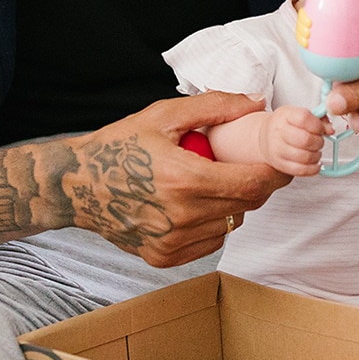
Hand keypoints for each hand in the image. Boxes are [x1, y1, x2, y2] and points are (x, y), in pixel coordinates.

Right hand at [0, 92, 290, 266]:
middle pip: (248, 204)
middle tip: (255, 166)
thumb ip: (216, 107)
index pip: (254, 182)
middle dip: (260, 184)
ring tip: (217, 181)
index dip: (277, 173)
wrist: (74, 185)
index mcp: (184, 179)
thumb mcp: (165, 115)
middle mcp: (181, 216)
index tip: (284, 162)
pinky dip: (215, 222)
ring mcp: (172, 242)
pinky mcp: (165, 257)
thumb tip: (257, 102)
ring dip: (236, 203)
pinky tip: (197, 203)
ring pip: (232, 223)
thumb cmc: (119, 146)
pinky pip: (212, 241)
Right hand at [257, 106, 330, 175]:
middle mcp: (278, 132)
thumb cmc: (285, 125)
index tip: (321, 129)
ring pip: (304, 156)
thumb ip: (319, 119)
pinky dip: (313, 168)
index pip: (304, 118)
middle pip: (305, 139)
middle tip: (318, 141)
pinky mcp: (280, 165)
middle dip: (318, 142)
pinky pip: (300, 170)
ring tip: (315, 151)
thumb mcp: (299, 114)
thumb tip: (330, 130)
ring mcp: (277, 150)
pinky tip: (314, 163)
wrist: (265, 138)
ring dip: (316, 155)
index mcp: (284, 116)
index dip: (317, 125)